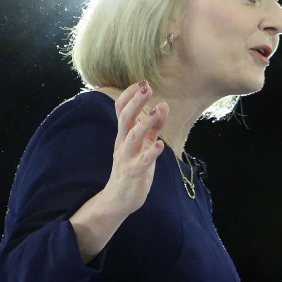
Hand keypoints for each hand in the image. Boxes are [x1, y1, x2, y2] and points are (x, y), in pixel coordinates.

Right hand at [100, 80, 166, 216]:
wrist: (118, 199)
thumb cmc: (133, 167)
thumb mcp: (144, 144)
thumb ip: (153, 126)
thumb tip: (162, 105)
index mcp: (123, 135)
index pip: (121, 110)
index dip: (129, 95)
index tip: (141, 82)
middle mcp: (122, 143)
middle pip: (125, 118)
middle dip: (136, 102)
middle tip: (146, 87)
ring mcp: (127, 158)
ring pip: (133, 137)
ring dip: (145, 123)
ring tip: (157, 110)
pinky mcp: (134, 173)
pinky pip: (142, 161)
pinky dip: (151, 153)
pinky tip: (160, 145)